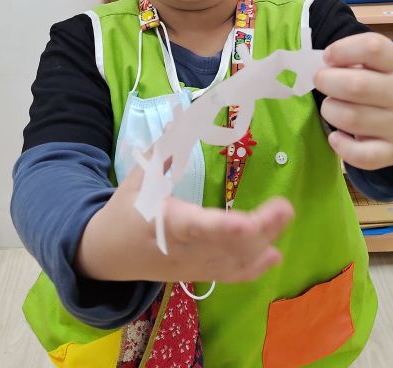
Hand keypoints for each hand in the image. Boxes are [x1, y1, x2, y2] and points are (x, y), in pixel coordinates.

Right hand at [75, 158, 293, 284]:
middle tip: (285, 207)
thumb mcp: (138, 178)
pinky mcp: (200, 275)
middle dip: (259, 230)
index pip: (198, 228)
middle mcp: (183, 250)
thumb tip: (186, 116)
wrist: (107, 254)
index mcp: (166, 223)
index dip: (225, 228)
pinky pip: (231, 276)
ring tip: (285, 217)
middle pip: (226, 247)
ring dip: (263, 243)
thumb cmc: (125, 210)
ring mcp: (194, 267)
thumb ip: (164, 150)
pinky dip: (255, 268)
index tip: (248, 223)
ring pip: (233, 263)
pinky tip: (276, 254)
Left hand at [314, 32, 392, 170]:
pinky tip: (336, 136)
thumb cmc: (390, 84)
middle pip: (357, 86)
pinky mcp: (392, 153)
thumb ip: (356, 59)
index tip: (328, 57)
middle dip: (327, 81)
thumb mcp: (383, 63)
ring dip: (330, 110)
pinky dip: (341, 146)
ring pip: (352, 119)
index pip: (373, 48)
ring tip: (332, 107)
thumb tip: (325, 68)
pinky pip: (362, 156)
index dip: (342, 50)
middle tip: (322, 81)